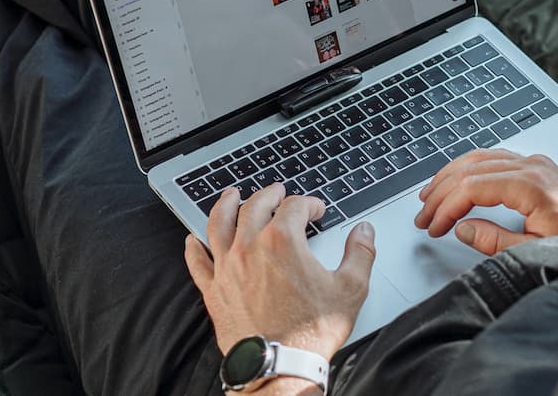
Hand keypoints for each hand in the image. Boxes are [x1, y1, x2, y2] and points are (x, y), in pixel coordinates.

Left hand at [184, 184, 375, 359]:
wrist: (280, 366)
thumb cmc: (312, 331)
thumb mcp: (350, 288)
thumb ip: (360, 253)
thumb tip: (364, 231)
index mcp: (283, 241)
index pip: (295, 206)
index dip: (309, 203)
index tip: (317, 210)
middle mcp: (250, 247)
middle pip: (255, 206)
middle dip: (269, 194)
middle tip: (277, 192)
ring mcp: (228, 267)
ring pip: (219, 224)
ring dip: (225, 205)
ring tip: (231, 195)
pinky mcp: (214, 290)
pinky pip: (198, 261)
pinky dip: (194, 247)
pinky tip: (193, 239)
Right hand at [414, 149, 557, 255]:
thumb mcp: (538, 250)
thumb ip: (496, 241)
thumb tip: (463, 229)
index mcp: (530, 185)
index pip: (471, 187)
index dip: (445, 207)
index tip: (432, 225)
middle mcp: (532, 166)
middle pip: (471, 168)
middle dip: (441, 192)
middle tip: (423, 214)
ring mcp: (536, 163)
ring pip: (481, 158)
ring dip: (452, 176)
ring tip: (431, 196)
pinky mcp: (540, 167)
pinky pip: (495, 158)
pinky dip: (471, 168)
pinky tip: (461, 180)